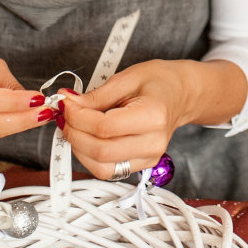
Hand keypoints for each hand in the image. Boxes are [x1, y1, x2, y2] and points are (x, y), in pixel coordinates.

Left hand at [59, 60, 192, 179]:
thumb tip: (70, 104)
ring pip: (101, 167)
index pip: (104, 127)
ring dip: (79, 148)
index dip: (78, 117)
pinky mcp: (142, 165)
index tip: (66, 103)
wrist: (181, 94)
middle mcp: (153, 143)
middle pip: (101, 151)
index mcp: (153, 116)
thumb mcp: (128, 77)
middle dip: (74, 133)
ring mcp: (149, 158)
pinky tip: (86, 138)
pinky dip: (90, 157)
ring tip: (74, 127)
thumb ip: (97, 95)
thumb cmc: (159, 82)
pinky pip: (108, 170)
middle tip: (66, 115)